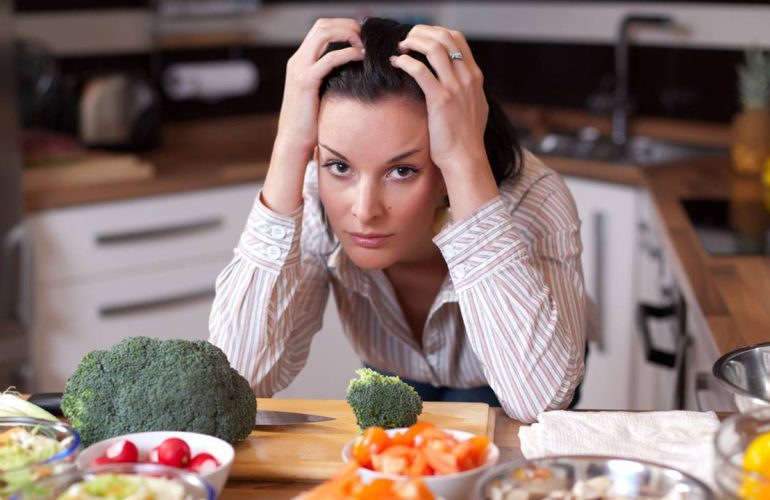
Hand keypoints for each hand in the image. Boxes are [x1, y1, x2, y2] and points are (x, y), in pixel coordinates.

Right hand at [277, 18, 364, 152]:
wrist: (293, 140)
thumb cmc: (311, 121)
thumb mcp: (321, 92)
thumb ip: (330, 77)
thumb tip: (353, 71)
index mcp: (300, 61)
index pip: (321, 29)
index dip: (342, 26)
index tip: (361, 37)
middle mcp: (297, 60)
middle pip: (322, 25)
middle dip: (347, 25)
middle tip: (365, 37)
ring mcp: (299, 69)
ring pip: (323, 33)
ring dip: (347, 33)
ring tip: (363, 45)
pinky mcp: (305, 82)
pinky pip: (329, 58)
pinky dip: (347, 53)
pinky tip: (360, 57)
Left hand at [391, 25, 497, 220]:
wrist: (465, 158)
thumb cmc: (464, 137)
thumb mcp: (473, 107)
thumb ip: (465, 89)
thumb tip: (454, 80)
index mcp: (474, 77)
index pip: (457, 38)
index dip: (436, 32)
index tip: (420, 37)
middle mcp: (467, 77)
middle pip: (445, 37)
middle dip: (422, 32)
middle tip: (406, 39)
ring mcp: (456, 87)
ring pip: (434, 48)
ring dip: (413, 42)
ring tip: (400, 48)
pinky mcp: (441, 99)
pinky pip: (420, 70)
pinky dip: (405, 62)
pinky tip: (395, 63)